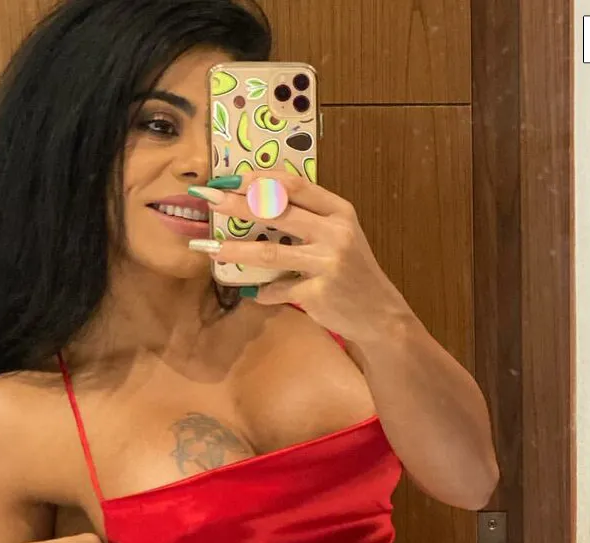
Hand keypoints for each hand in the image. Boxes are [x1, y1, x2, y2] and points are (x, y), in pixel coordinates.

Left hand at [190, 172, 413, 343]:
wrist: (381, 315)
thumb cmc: (355, 272)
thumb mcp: (342, 236)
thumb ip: (310, 219)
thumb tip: (260, 202)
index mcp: (340, 212)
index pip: (295, 185)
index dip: (260, 180)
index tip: (232, 179)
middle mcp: (335, 233)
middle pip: (277, 212)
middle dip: (237, 205)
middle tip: (208, 200)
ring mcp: (327, 264)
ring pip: (269, 252)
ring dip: (235, 250)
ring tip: (208, 247)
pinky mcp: (317, 294)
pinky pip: (279, 290)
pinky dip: (264, 292)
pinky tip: (255, 293)